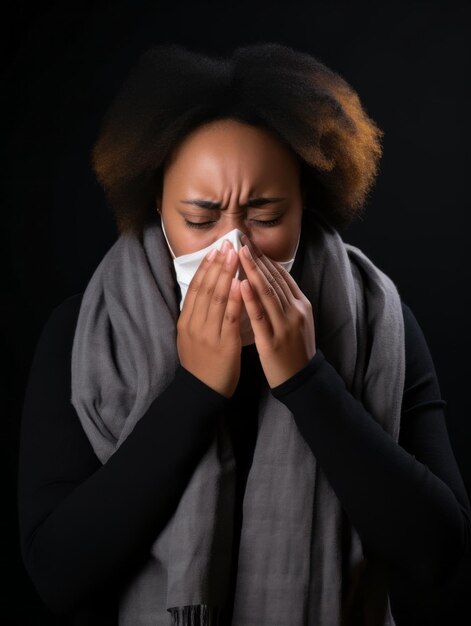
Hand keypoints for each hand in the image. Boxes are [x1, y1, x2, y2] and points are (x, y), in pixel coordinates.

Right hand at [177, 240, 242, 398]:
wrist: (202, 393)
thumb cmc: (201, 364)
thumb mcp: (191, 337)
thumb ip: (197, 315)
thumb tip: (205, 291)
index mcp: (186, 321)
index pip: (195, 288)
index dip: (205, 267)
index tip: (215, 249)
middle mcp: (194, 324)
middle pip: (206, 288)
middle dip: (217, 264)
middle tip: (227, 244)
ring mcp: (208, 334)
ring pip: (217, 299)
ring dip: (226, 275)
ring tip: (235, 255)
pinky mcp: (224, 344)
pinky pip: (230, 318)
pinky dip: (236, 299)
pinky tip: (241, 284)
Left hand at [237, 234, 316, 387]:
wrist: (303, 380)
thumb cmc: (296, 349)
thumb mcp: (297, 321)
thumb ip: (286, 301)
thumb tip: (269, 279)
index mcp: (300, 304)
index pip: (281, 275)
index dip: (264, 257)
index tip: (249, 242)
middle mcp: (295, 311)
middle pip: (273, 279)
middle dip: (256, 258)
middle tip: (240, 239)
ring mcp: (285, 326)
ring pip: (268, 293)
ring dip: (252, 271)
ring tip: (239, 253)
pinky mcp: (273, 341)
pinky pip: (260, 317)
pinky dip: (250, 299)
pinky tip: (240, 284)